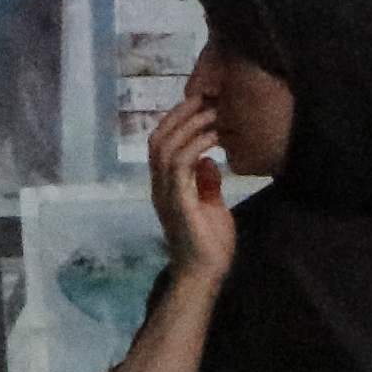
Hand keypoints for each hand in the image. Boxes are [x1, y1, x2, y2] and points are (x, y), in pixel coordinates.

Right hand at [148, 96, 236, 287]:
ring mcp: (165, 194)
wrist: (206, 274)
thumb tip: (210, 161)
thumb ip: (207, 184)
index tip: (201, 104)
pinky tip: (213, 138)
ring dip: (189, 126)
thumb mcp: (212, 206)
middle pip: (158, 138)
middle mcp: (159, 186)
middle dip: (180, 115)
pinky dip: (195, 147)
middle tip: (206, 97)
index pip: (163, 143)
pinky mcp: (177, 202)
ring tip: (212, 112)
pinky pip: (178, 166)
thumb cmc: (210, 244)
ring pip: (165, 148)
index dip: (177, 121)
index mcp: (167, 185)